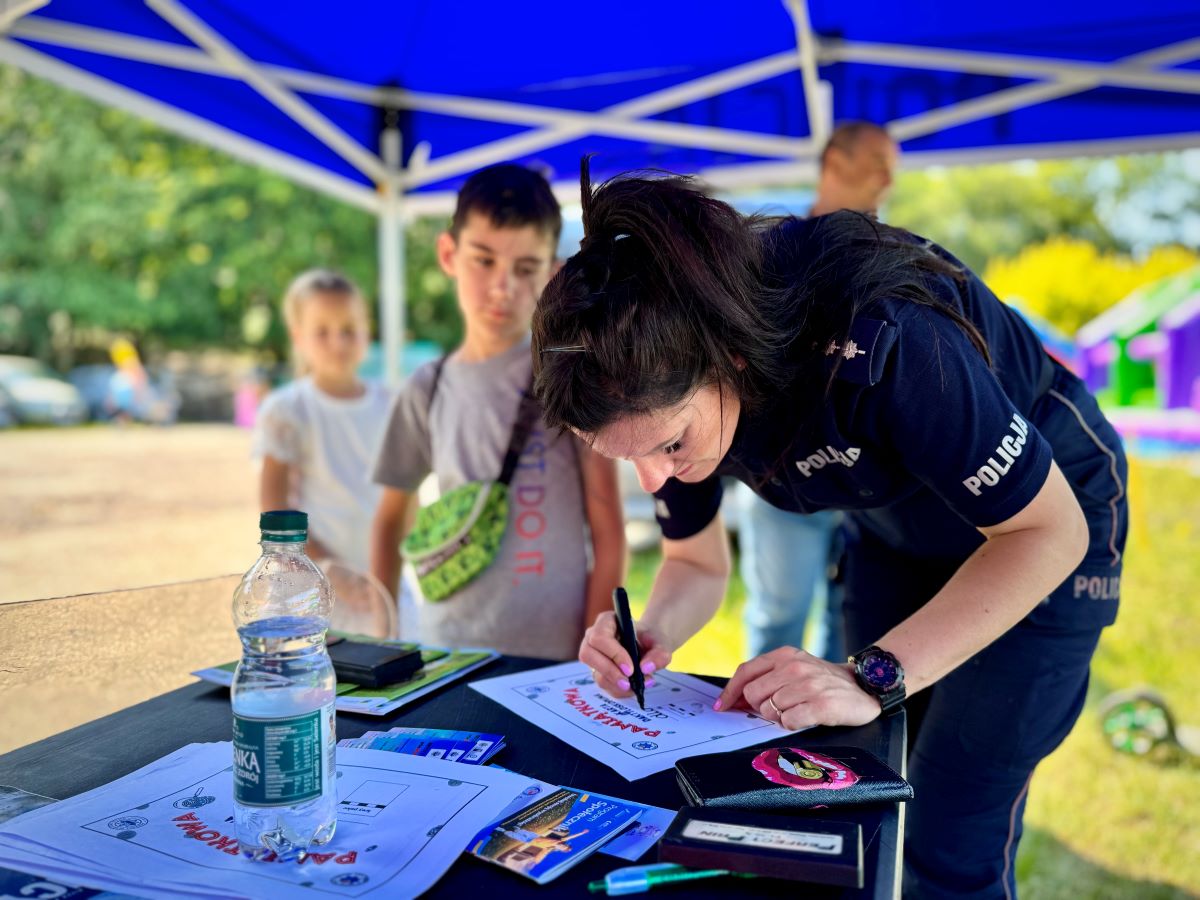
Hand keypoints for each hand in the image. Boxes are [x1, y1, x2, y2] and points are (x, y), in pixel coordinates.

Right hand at [578, 611, 672, 697]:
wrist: (650, 646)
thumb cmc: (651, 639)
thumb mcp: (661, 643)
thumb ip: (659, 654)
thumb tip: (645, 668)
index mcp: (607, 621)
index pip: (600, 637)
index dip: (613, 654)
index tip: (631, 669)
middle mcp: (593, 636)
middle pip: (588, 655)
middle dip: (609, 672)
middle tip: (629, 683)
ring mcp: (593, 654)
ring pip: (594, 673)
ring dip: (616, 684)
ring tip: (637, 685)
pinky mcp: (597, 670)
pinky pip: (603, 684)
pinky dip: (618, 689)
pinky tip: (633, 687)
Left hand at [715, 646, 881, 730]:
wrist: (864, 687)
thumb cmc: (823, 681)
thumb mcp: (796, 668)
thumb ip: (768, 677)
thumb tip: (735, 699)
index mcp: (785, 655)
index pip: (746, 672)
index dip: (730, 692)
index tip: (722, 707)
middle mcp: (795, 666)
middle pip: (753, 694)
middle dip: (760, 707)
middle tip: (780, 708)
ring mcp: (808, 684)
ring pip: (769, 710)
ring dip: (778, 717)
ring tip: (797, 710)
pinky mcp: (821, 704)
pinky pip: (788, 721)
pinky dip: (792, 724)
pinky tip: (805, 717)